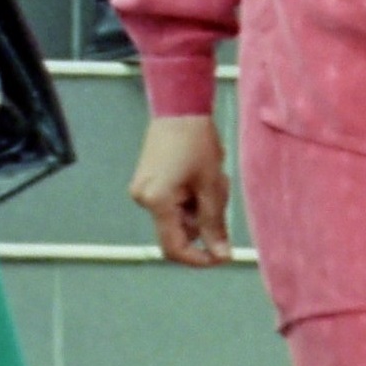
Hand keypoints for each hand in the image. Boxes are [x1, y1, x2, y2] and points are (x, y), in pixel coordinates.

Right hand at [130, 113, 232, 267]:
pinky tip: (200, 173)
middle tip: (220, 192)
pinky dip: (190, 196)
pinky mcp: (148, 180)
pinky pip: (172, 201)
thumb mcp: (211, 185)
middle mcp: (143, 199)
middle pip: (179, 229)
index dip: (199, 258)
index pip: (174, 248)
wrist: (179, 107)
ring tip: (212, 177)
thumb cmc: (196, 141)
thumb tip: (222, 255)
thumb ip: (214, 224)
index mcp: (157, 202)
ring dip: (199, 206)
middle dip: (204, 220)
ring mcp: (143, 189)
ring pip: (178, 215)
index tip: (222, 256)